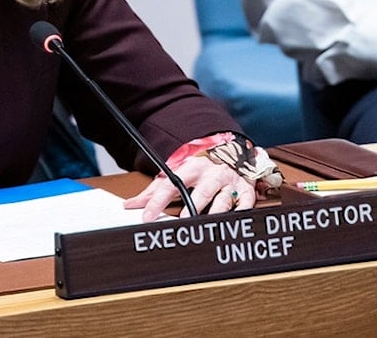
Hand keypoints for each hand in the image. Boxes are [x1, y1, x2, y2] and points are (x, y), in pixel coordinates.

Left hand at [122, 155, 254, 220]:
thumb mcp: (177, 175)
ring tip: (207, 223)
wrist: (231, 154)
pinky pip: (245, 202)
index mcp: (191, 169)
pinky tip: (236, 217)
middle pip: (201, 192)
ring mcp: (229, 183)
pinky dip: (242, 210)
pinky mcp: (245, 190)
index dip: (158, 201)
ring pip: (223, 198)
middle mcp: (211, 175)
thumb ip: (154, 191)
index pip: (171, 186)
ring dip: (216, 211)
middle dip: (193, 205)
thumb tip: (130, 204)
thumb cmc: (201, 170)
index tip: (147, 216)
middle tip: (183, 220)